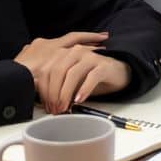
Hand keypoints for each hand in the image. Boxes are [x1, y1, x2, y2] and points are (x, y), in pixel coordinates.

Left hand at [13, 31, 129, 112]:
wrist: (117, 72)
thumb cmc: (90, 77)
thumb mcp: (70, 81)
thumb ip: (57, 85)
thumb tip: (43, 101)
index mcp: (63, 53)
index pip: (46, 70)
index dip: (43, 89)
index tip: (45, 105)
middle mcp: (75, 52)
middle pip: (57, 71)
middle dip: (53, 93)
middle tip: (54, 109)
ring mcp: (90, 57)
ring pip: (72, 74)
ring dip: (66, 93)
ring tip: (64, 107)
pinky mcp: (103, 65)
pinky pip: (91, 77)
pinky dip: (83, 90)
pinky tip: (79, 100)